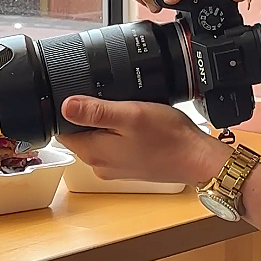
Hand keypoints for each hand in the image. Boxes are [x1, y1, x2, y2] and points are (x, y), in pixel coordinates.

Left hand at [56, 96, 231, 185]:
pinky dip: (119, 132)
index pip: (63, 130)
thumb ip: (95, 111)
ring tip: (125, 109)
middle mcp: (99, 164)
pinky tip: (135, 124)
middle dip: (88, 115)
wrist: (197, 159)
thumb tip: (64, 106)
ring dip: (105, 123)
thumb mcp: (130, 115)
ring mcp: (114, 167)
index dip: (67, 109)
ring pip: (97, 138)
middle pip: (78, 134)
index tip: (83, 93)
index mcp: (93, 152)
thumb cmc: (168, 138)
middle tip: (110, 97)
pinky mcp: (128, 166)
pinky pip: (113, 145)